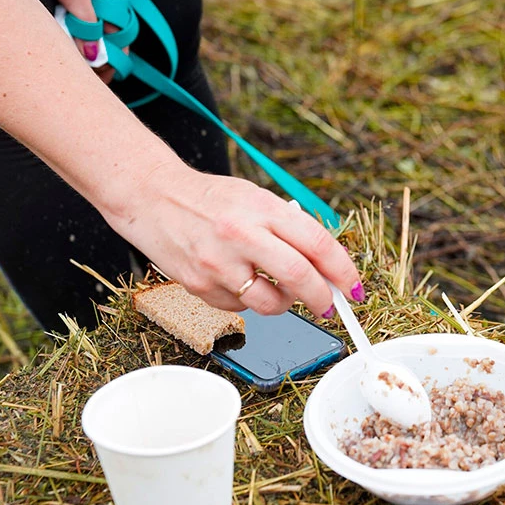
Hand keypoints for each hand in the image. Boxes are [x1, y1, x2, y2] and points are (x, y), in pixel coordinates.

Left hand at [24, 0, 116, 82]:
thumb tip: (96, 57)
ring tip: (73, 66)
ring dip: (87, 54)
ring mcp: (95, 8)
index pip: (119, 52)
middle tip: (83, 80)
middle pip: (109, 49)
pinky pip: (85, 29)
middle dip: (100, 66)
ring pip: (96, 40)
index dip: (110, 70)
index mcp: (111, 14)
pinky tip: (67, 42)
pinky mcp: (81, 2)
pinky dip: (78, 40)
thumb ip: (87, 28)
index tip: (97, 83)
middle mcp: (107, 14)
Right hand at [104, 162, 362, 318]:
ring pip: (272, 303)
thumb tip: (327, 267)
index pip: (318, 244)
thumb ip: (290, 229)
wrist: (152, 197)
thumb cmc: (211, 199)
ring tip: (281, 290)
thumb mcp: (256, 198)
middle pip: (300, 278)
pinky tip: (238, 280)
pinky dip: (249, 301)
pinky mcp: (200, 286)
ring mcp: (219, 263)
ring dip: (286, 304)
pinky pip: (240, 307)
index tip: (353, 287)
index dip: (343, 271)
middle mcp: (242, 234)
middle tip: (329, 306)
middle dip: (323, 298)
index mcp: (263, 208)